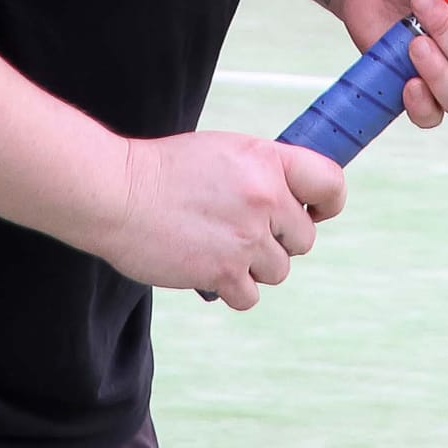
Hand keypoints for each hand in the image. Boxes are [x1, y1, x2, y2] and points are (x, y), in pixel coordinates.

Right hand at [97, 132, 345, 309]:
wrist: (117, 193)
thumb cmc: (164, 170)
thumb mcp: (223, 152)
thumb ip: (261, 173)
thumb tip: (290, 200)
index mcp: (266, 159)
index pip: (330, 183)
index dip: (327, 203)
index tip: (313, 211)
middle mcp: (264, 196)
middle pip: (304, 238)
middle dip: (279, 240)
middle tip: (243, 231)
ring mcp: (246, 237)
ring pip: (279, 270)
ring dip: (253, 266)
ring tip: (218, 247)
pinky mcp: (223, 271)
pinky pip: (250, 296)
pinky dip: (232, 289)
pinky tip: (208, 268)